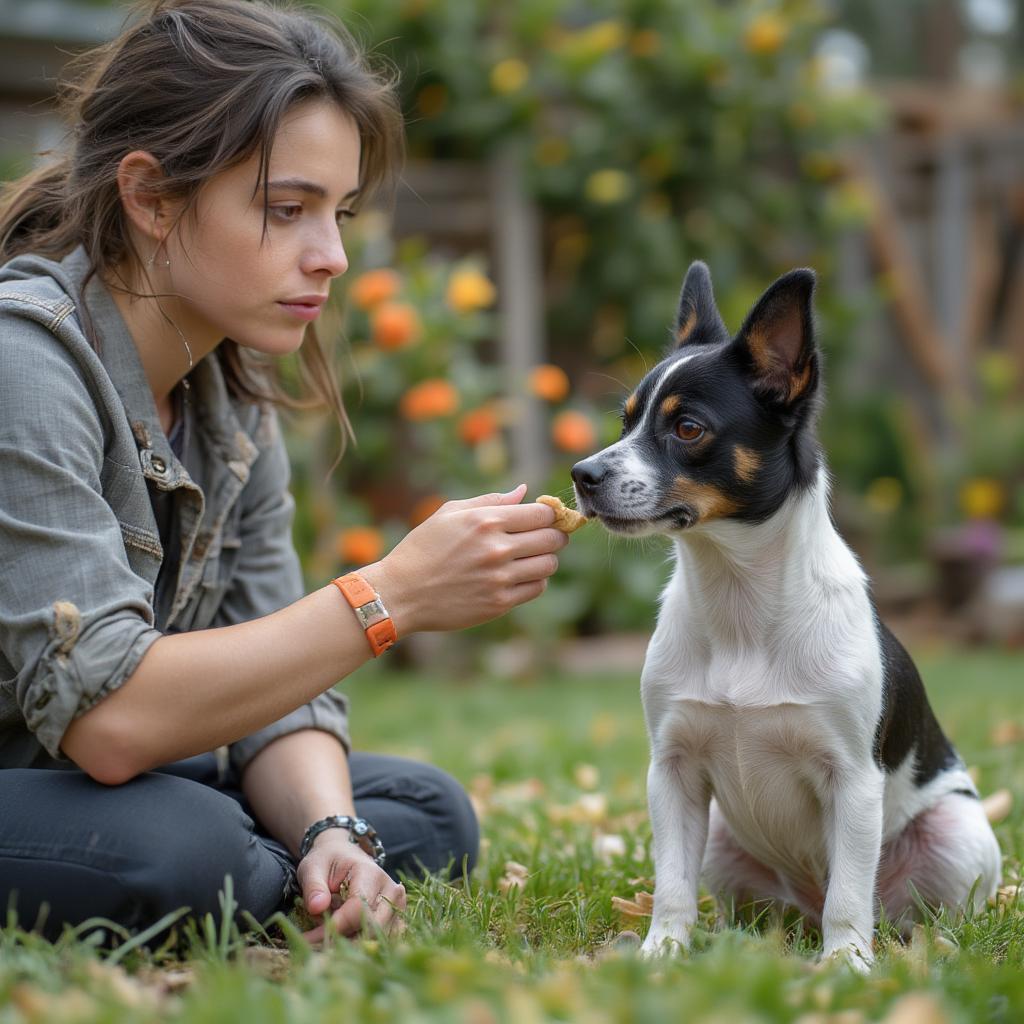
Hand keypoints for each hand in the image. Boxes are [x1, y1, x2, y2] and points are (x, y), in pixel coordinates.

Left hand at [297, 832, 405, 941]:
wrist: (342, 855)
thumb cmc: (327, 862)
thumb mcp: (313, 868)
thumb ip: (314, 887)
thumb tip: (317, 908)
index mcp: (370, 873)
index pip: (359, 908)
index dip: (334, 927)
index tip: (309, 939)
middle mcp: (390, 889)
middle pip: (372, 927)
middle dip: (342, 940)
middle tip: (315, 944)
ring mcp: (397, 905)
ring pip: (379, 938)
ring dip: (352, 944)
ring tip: (327, 939)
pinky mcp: (396, 917)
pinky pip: (384, 940)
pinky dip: (363, 946)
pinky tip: (344, 942)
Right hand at [362, 484, 568, 634]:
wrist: (401, 593)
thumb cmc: (423, 548)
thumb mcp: (450, 513)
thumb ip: (491, 500)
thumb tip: (524, 491)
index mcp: (486, 521)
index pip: (542, 513)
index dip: (550, 513)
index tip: (546, 517)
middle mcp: (497, 548)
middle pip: (552, 538)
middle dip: (555, 535)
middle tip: (546, 536)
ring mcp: (500, 578)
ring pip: (549, 564)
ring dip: (546, 559)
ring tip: (531, 557)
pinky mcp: (499, 603)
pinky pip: (537, 588)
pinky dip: (535, 580)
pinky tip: (519, 575)